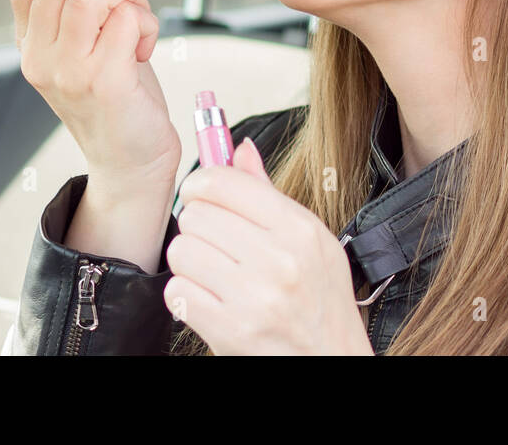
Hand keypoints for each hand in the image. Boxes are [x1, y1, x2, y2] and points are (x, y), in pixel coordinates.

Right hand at [9, 0, 179, 189]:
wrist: (131, 159)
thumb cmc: (118, 92)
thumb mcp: (88, 41)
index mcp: (30, 40)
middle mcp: (39, 56)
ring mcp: (67, 72)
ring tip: (139, 15)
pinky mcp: (103, 84)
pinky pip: (125, 20)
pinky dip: (146, 20)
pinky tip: (145, 44)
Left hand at [164, 137, 373, 354]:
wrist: (330, 358)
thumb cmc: (321, 299)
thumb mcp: (312, 239)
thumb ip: (269, 193)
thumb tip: (239, 148)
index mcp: (298, 229)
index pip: (224, 183)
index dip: (201, 183)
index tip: (199, 193)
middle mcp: (278, 260)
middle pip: (196, 215)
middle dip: (197, 226)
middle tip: (213, 241)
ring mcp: (253, 297)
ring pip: (181, 252)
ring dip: (189, 262)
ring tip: (214, 272)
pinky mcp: (229, 330)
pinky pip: (177, 292)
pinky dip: (186, 295)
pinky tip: (210, 298)